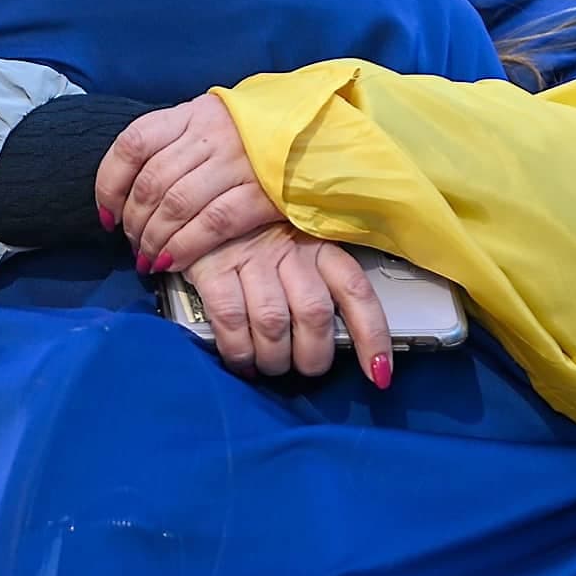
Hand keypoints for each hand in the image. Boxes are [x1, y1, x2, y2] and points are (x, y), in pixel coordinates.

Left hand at [95, 95, 283, 271]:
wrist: (323, 132)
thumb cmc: (257, 134)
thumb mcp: (212, 123)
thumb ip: (174, 146)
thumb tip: (130, 192)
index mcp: (192, 113)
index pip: (133, 143)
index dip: (110, 183)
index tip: (107, 215)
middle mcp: (210, 133)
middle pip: (152, 182)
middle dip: (134, 222)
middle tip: (132, 246)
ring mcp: (238, 161)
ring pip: (177, 205)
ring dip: (155, 239)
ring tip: (150, 259)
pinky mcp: (264, 191)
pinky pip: (214, 223)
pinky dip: (188, 246)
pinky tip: (175, 261)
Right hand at [185, 225, 392, 387]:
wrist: (196, 202)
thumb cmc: (253, 231)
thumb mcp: (296, 240)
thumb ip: (319, 278)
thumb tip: (348, 332)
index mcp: (318, 242)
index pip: (356, 291)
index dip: (371, 336)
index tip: (379, 373)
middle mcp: (289, 249)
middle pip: (314, 315)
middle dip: (313, 357)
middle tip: (305, 366)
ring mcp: (249, 258)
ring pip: (273, 324)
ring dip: (274, 359)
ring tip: (270, 365)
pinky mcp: (212, 268)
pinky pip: (231, 321)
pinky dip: (238, 351)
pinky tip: (242, 360)